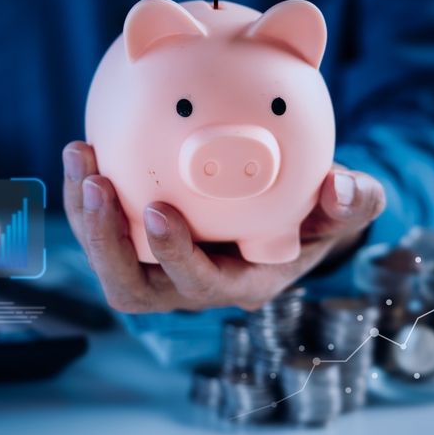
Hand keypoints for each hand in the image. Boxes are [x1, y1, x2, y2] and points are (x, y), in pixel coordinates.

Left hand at [62, 141, 384, 311]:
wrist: (288, 207)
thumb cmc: (319, 208)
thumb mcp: (347, 204)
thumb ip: (352, 200)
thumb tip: (340, 187)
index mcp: (240, 282)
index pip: (200, 284)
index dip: (175, 257)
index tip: (156, 211)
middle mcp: (192, 283)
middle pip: (134, 288)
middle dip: (107, 243)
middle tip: (99, 184)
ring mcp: (160, 266)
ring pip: (107, 259)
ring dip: (85, 215)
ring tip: (81, 157)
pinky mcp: (137, 242)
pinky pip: (100, 226)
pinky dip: (84, 194)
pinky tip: (82, 146)